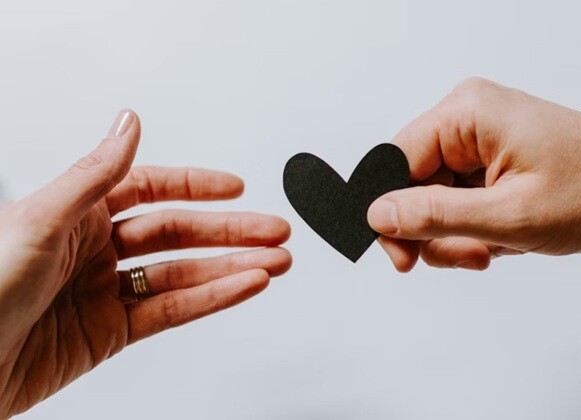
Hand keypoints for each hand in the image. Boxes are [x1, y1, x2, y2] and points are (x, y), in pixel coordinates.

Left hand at [0, 110, 291, 415]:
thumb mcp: (38, 219)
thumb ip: (94, 174)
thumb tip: (128, 123)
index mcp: (73, 213)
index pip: (147, 189)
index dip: (194, 186)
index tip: (235, 187)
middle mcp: (93, 250)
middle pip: (177, 233)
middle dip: (230, 230)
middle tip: (273, 229)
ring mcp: (105, 292)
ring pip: (183, 274)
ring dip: (232, 266)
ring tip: (275, 261)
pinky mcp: (111, 333)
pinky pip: (172, 311)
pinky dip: (213, 298)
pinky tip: (243, 285)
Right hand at [367, 78, 580, 271]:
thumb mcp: (509, 216)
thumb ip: (435, 216)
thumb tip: (377, 214)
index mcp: (466, 113)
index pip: (393, 162)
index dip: (391, 215)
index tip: (403, 260)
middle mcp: (467, 116)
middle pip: (412, 184)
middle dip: (436, 231)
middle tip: (473, 256)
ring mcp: (479, 136)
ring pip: (434, 198)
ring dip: (459, 234)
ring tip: (498, 246)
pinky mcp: (490, 155)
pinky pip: (458, 197)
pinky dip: (475, 226)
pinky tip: (504, 235)